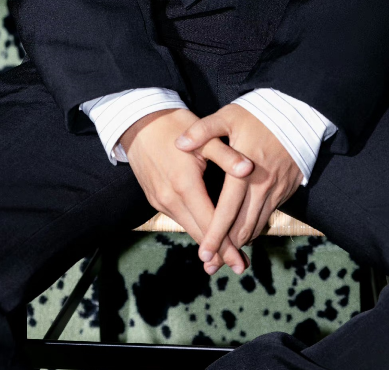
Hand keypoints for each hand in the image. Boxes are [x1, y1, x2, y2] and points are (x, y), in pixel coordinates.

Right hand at [121, 108, 252, 274]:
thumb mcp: (203, 136)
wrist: (138, 121)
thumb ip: (226, 156)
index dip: (227, 245)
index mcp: (185, 185)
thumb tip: (249, 169)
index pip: (210, 224)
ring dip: (206, 241)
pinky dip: (193, 227)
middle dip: (219, 252)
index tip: (241, 262)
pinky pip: (178, 218)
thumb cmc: (174, 125)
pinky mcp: (154, 198)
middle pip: (198, 233)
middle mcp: (170, 198)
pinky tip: (205, 232)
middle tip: (240, 266)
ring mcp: (159, 200)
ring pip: (187, 227)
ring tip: (225, 255)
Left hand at [176, 105, 301, 274]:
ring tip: (226, 255)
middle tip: (211, 263)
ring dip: (241, 242)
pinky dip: (255, 228)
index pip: (227, 211)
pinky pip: (268, 216)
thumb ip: (203, 131)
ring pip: (257, 225)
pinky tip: (243, 233)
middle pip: (243, 226)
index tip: (204, 252)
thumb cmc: (258, 114)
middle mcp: (262, 186)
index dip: (216, 234)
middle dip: (227, 247)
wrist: (298, 113)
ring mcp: (276, 190)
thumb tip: (179, 143)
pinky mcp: (286, 190)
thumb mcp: (228, 116)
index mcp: (244, 172)